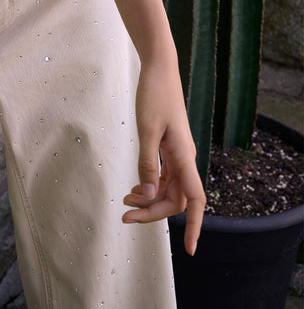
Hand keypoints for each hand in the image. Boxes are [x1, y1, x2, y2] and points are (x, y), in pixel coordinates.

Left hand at [122, 59, 205, 255]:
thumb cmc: (154, 95)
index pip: (195, 200)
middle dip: (152, 212)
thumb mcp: (147, 129)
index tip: (189, 249)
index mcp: (184, 156)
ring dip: (149, 200)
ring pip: (168, 189)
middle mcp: (185, 158)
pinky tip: (134, 188)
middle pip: (176, 199)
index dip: (194, 226)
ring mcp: (178, 153)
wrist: (159, 69)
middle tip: (125, 215)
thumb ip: (148, 163)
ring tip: (125, 202)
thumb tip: (151, 195)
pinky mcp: (169, 147)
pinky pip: (163, 176)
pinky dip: (149, 185)